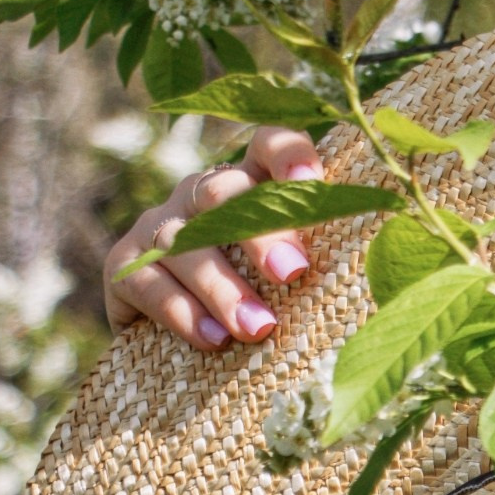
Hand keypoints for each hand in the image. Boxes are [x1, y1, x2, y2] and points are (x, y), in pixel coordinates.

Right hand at [102, 127, 322, 349]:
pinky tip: (213, 340)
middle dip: (259, 233)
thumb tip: (372, 291)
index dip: (288, 154)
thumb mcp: (286, 280)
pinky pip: (149, 282)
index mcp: (248, 186)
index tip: (314, 180)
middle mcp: (199, 196)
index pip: (266, 145)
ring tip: (258, 329)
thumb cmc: (255, 303)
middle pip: (224, 194)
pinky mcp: (123, 266)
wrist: (172, 348)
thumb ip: (313, 264)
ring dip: (224, 288)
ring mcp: (158, 225)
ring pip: (185, 243)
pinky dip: (183, 313)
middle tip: (292, 272)